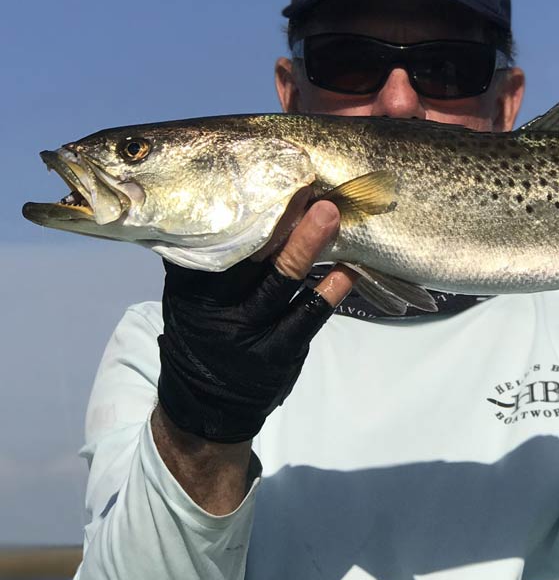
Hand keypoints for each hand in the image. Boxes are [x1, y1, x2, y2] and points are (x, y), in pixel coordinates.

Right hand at [157, 191, 353, 441]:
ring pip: (280, 280)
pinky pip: (308, 316)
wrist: (205, 409)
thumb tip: (228, 199)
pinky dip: (331, 290)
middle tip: (302, 180)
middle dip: (276, 216)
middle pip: (248, 252)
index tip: (259, 171)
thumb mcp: (189, 298)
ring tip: (330, 212)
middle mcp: (215, 307)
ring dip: (308, 244)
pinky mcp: (278, 352)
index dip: (234, 204)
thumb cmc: (203, 335)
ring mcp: (248, 331)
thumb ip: (205, 257)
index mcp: (189, 287)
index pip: (208, 237)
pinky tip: (349, 267)